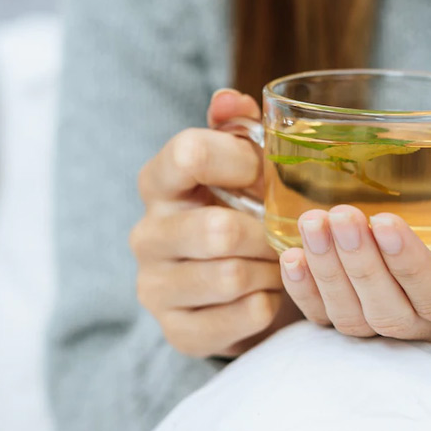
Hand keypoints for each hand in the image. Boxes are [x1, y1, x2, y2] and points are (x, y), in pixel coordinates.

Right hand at [131, 89, 300, 357]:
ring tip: (278, 263)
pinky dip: (268, 304)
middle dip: (265, 233)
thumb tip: (230, 99)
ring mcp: (155, 287)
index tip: (266, 174)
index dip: (241, 161)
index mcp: (158, 183)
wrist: (224, 290)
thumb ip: (236, 127)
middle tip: (284, 233)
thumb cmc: (235, 211)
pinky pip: (242, 317)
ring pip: (232, 277)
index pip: (189, 153)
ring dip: (271, 270)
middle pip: (217, 230)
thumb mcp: (237, 166)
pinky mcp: (177, 331)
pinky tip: (267, 293)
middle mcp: (146, 234)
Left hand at [278, 170, 430, 346]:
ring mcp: (391, 325)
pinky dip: (305, 291)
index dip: (413, 266)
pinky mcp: (353, 316)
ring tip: (313, 224)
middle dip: (362, 266)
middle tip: (341, 215)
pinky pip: (324, 320)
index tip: (386, 221)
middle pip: (394, 314)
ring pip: (355, 319)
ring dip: (329, 273)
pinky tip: (292, 256)